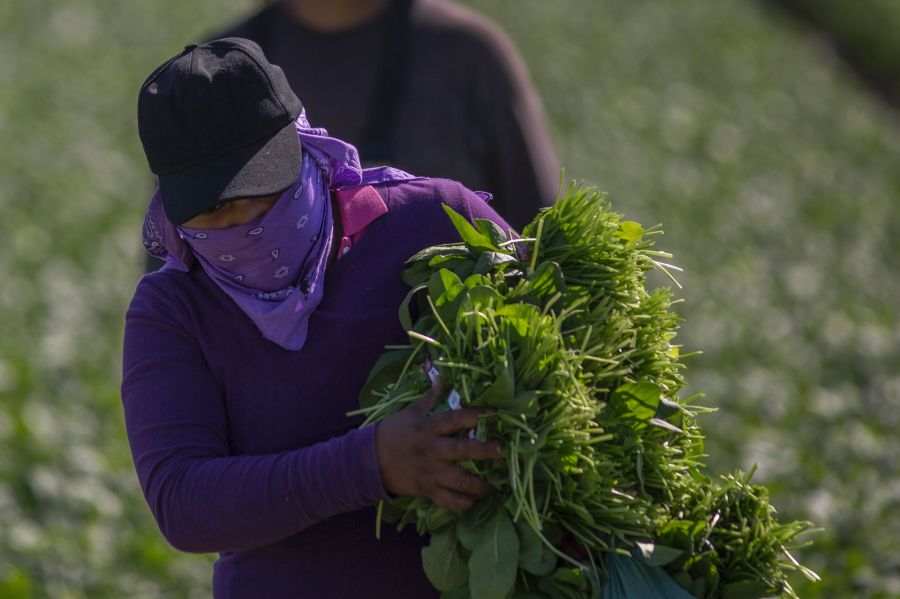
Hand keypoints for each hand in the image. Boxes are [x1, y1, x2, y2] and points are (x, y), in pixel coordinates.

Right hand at [374, 379, 502, 510]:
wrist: (368, 460)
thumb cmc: (393, 432)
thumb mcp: (410, 411)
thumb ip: (430, 397)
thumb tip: (441, 377)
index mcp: (429, 427)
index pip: (458, 419)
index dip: (478, 416)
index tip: (496, 415)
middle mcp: (432, 450)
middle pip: (464, 450)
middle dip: (486, 451)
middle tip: (503, 451)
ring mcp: (430, 472)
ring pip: (460, 481)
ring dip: (479, 484)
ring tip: (493, 483)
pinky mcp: (426, 490)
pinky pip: (448, 501)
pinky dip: (462, 504)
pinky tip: (473, 501)